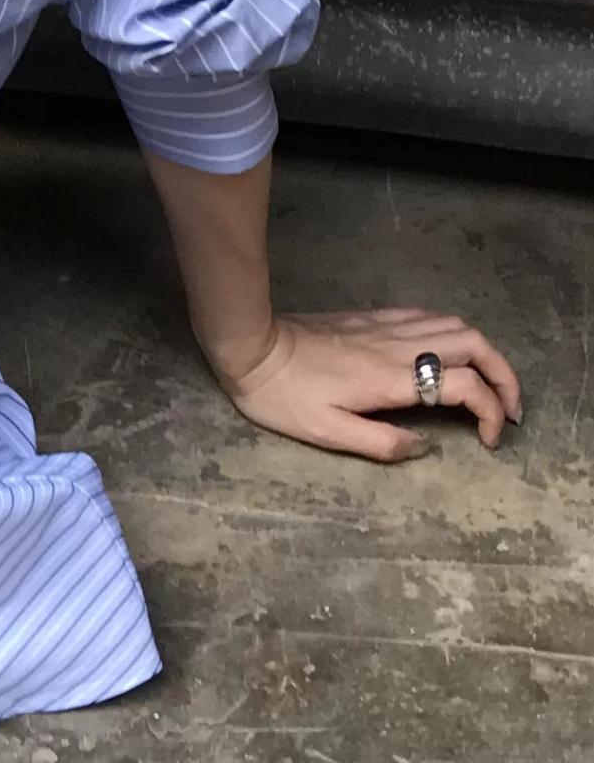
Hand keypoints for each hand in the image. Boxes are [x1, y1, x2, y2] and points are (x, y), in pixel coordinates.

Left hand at [209, 307, 523, 461]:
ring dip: (485, 354)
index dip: (491, 413)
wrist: (252, 347)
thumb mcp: (327, 434)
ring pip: (458, 326)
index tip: (489, 441)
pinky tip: (450, 355)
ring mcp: (388, 326)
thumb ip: (381, 443)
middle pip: (476, 345)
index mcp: (392, 379)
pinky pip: (429, 317)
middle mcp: (400, 347)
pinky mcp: (374, 317)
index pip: (465, 387)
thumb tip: (425, 446)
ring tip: (489, 384)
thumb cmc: (283, 397)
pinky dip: (455, 335)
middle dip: (505, 376)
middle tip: (510, 409)